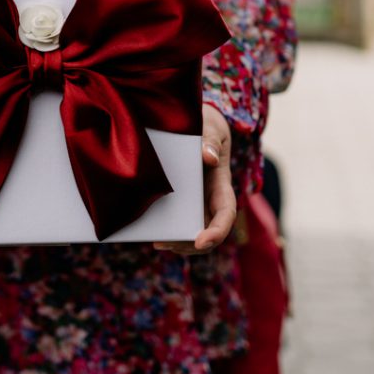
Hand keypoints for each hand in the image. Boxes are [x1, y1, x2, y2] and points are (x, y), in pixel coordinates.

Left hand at [153, 104, 236, 255]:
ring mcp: (195, 206)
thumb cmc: (206, 129)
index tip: (202, 241)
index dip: (217, 232)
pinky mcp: (178, 204)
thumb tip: (208, 158)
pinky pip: (174, 223)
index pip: (226, 215)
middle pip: (208, 233)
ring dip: (177, 242)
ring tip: (156, 241)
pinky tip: (147, 231)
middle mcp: (210, 202)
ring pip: (191, 233)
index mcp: (221, 187)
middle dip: (190, 244)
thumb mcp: (211, 129)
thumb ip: (210, 142)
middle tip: (166, 243)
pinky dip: (165, 231)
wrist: (195, 128)